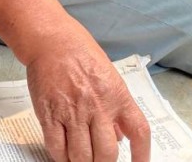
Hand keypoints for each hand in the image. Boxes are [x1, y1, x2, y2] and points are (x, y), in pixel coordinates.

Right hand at [26, 28, 150, 161]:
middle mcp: (97, 106)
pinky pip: (56, 148)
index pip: (139, 132)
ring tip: (81, 159)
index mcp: (117, 95)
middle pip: (106, 154)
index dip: (142, 156)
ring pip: (80, 157)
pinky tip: (64, 154)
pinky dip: (61, 158)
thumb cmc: (81, 54)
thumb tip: (120, 137)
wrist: (52, 40)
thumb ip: (116, 108)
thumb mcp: (109, 77)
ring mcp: (72, 112)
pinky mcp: (49, 115)